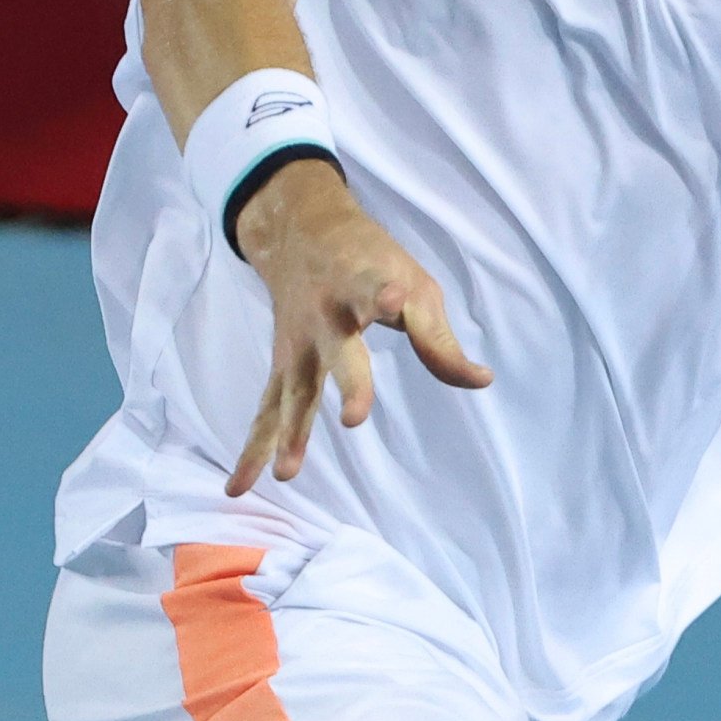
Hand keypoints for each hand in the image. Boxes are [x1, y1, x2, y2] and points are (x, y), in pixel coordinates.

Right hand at [225, 160, 490, 493]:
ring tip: (287, 474)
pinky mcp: (282, 366)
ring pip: (293, 393)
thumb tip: (482, 380)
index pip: (375, 291)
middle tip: (354, 419)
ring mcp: (297, 345)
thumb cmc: (371, 262)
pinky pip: (266, 412)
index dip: (386, 296)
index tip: (394, 299)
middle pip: (338, 355)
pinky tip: (239, 488)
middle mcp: (325, 317)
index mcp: (361, 285)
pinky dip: (253, 449)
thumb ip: (439, 340)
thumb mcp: (415, 287)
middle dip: (347, 384)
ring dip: (289, 433)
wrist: (299, 232)